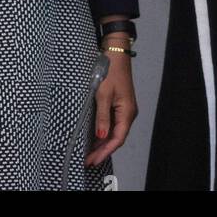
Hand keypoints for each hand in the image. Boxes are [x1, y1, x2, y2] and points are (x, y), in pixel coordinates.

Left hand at [85, 45, 136, 167]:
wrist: (115, 55)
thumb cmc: (110, 73)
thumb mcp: (103, 95)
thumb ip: (102, 117)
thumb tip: (101, 136)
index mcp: (127, 112)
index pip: (117, 138)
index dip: (105, 151)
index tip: (92, 160)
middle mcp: (128, 113)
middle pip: (116, 138)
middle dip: (103, 150)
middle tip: (88, 161)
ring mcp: (124, 110)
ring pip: (114, 132)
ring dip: (102, 143)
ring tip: (89, 154)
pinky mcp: (119, 105)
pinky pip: (112, 124)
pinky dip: (103, 133)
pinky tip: (94, 139)